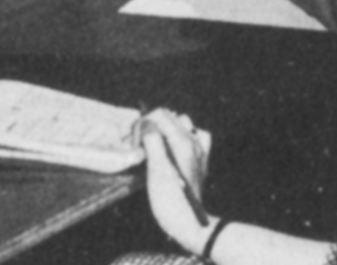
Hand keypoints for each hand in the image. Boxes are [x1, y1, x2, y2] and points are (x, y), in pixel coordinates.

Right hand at [139, 108, 213, 254]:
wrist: (190, 223)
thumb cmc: (170, 200)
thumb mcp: (156, 169)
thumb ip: (152, 141)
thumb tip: (147, 124)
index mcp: (182, 141)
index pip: (160, 114)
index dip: (144, 124)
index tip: (135, 142)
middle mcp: (194, 141)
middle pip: (170, 117)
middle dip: (153, 124)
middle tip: (140, 144)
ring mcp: (199, 150)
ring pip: (183, 124)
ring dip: (166, 129)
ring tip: (155, 144)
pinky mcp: (201, 160)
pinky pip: (194, 137)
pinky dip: (183, 137)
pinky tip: (175, 148)